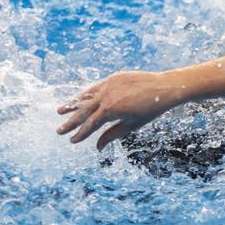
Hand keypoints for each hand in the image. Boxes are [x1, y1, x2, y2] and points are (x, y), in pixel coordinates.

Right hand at [57, 71, 178, 149]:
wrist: (164, 87)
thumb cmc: (150, 109)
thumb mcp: (131, 125)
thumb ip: (112, 135)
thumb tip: (98, 147)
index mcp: (111, 110)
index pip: (90, 125)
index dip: (81, 134)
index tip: (72, 140)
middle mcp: (106, 96)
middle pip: (84, 111)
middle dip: (71, 121)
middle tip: (59, 131)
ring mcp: (109, 85)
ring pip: (86, 96)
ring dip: (73, 104)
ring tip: (61, 110)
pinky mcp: (113, 78)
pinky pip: (96, 87)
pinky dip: (86, 93)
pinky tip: (80, 98)